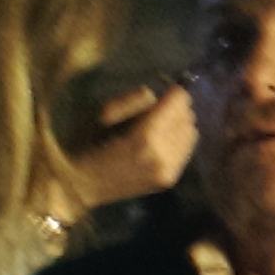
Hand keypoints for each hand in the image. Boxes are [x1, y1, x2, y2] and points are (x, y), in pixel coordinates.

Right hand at [70, 81, 196, 208]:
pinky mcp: (168, 180)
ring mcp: (167, 171)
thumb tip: (162, 95)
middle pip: (187, 117)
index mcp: (144, 136)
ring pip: (190, 134)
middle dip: (176, 108)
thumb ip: (136, 100)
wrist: (83, 185)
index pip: (178, 102)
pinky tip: (161, 142)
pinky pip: (186, 151)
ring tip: (160, 126)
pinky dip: (178, 141)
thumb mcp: (105, 112)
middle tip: (159, 108)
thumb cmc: (87, 143)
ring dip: (179, 125)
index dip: (173, 92)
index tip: (165, 89)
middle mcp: (162, 155)